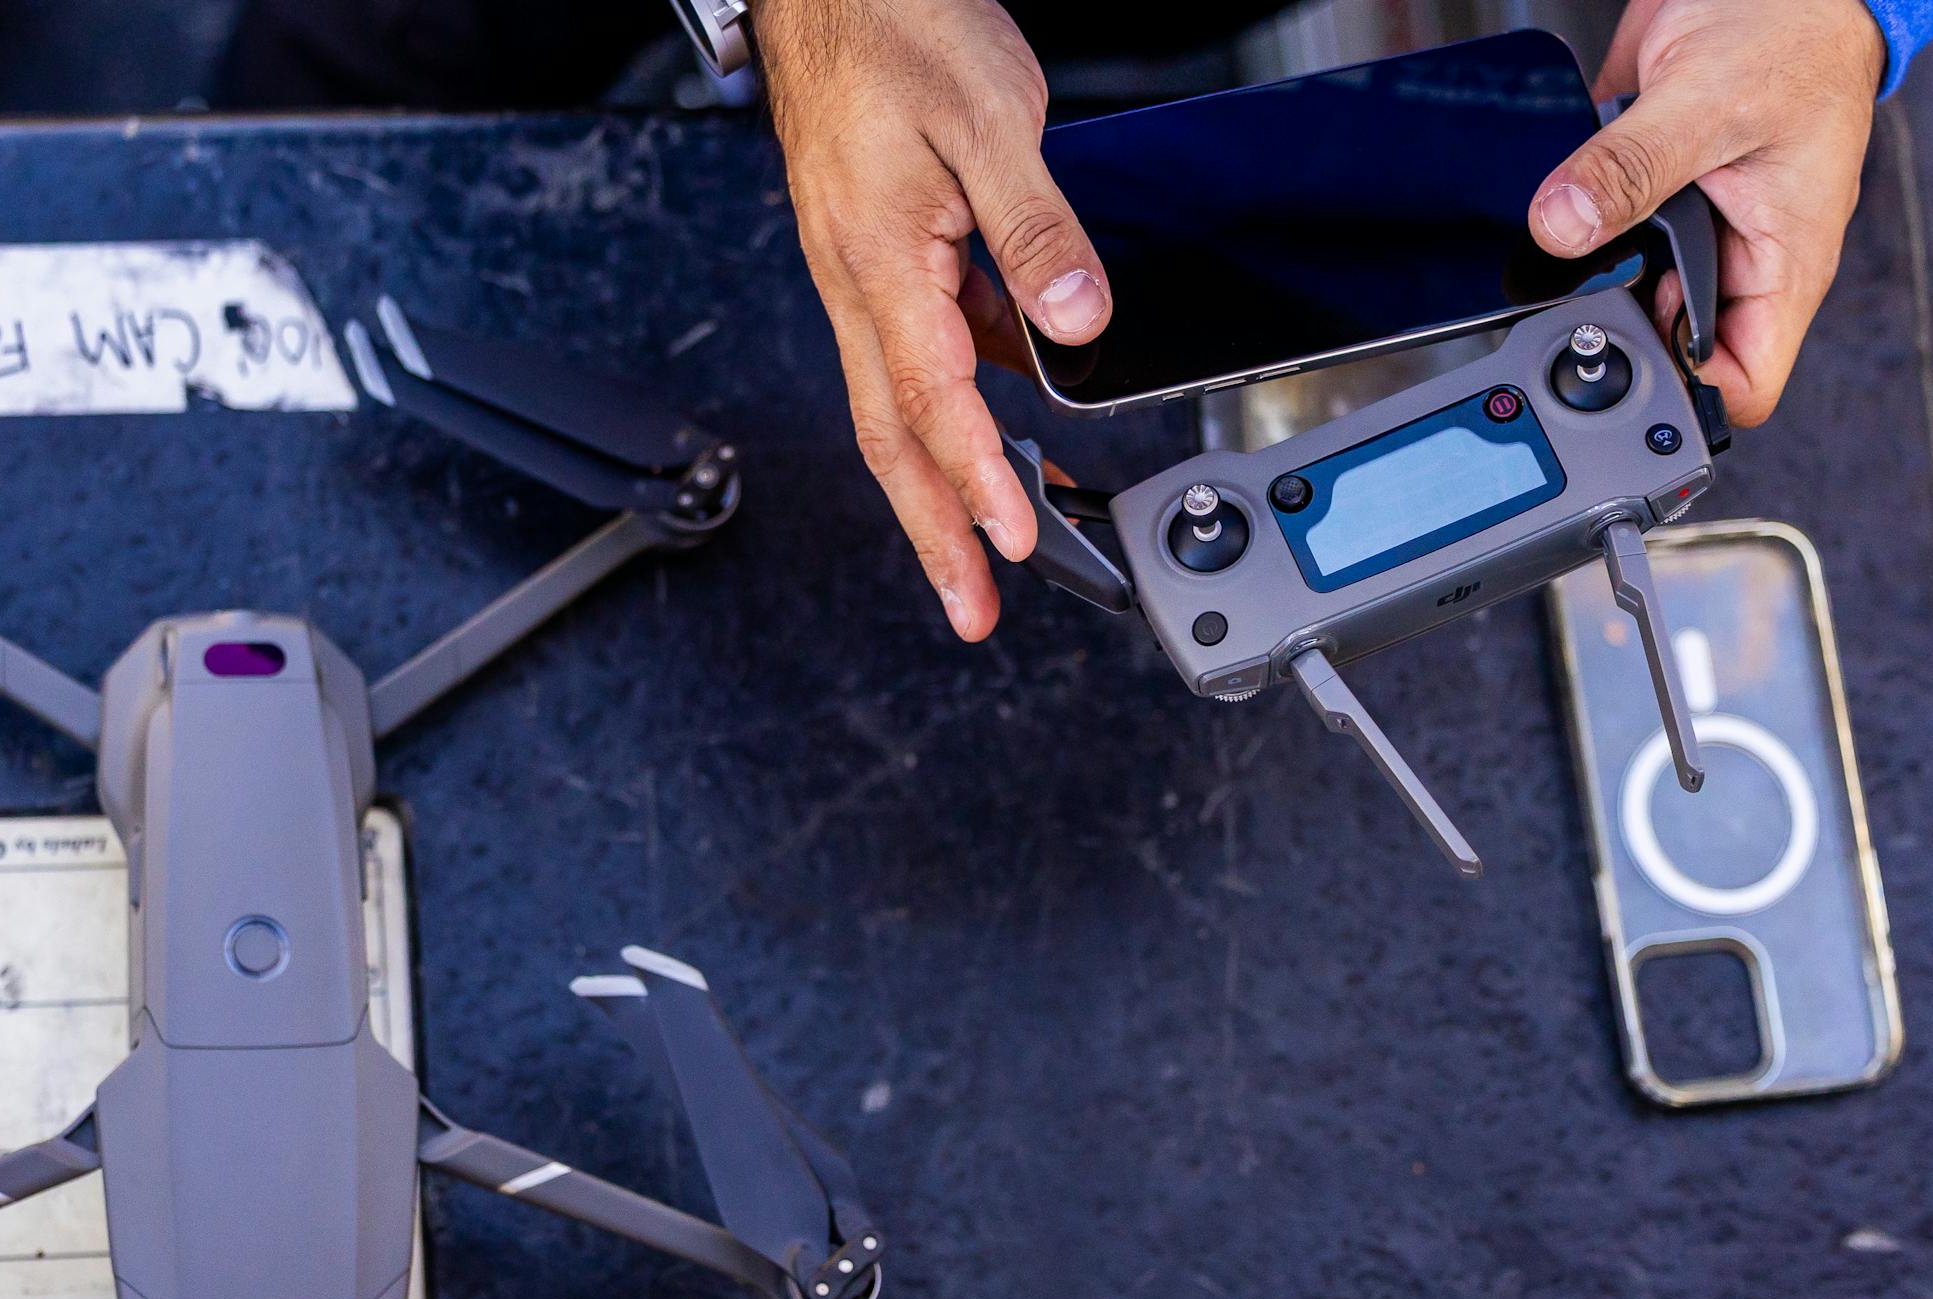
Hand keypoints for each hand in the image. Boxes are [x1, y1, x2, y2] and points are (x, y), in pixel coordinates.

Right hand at [754, 0, 1108, 640]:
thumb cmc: (892, 27)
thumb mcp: (990, 118)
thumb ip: (1037, 229)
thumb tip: (1077, 323)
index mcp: (877, 260)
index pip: (931, 401)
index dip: (975, 481)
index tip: (1014, 541)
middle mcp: (856, 281)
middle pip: (891, 439)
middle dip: (934, 533)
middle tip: (970, 607)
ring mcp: (862, 272)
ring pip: (900, 404)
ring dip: (942, 482)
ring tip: (992, 541)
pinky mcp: (880, 251)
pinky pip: (919, 349)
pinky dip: (957, 404)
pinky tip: (1007, 418)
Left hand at [1531, 0, 1886, 424]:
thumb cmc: (1790, 27)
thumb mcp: (1709, 101)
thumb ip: (1632, 170)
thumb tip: (1561, 227)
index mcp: (1784, 255)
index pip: (1745, 376)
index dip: (1685, 392)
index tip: (1623, 372)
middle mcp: (1738, 253)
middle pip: (1673, 344)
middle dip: (1621, 335)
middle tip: (1571, 310)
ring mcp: (1692, 226)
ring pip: (1631, 294)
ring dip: (1591, 284)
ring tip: (1563, 257)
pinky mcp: (1646, 195)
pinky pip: (1601, 241)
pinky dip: (1573, 238)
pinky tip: (1556, 218)